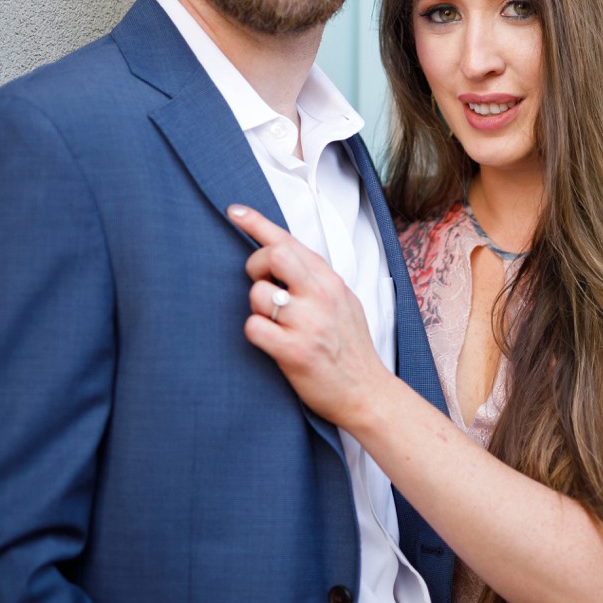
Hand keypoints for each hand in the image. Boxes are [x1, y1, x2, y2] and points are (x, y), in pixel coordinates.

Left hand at [229, 204, 387, 427]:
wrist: (367, 392)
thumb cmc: (350, 348)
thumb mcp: (343, 302)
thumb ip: (315, 279)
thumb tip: (282, 256)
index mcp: (330, 281)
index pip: (290, 242)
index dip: (257, 223)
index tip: (235, 211)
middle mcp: (321, 296)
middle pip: (272, 255)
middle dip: (255, 265)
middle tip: (261, 283)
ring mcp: (308, 323)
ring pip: (257, 294)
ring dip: (257, 308)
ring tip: (276, 323)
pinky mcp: (294, 351)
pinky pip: (254, 328)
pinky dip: (256, 333)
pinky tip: (272, 342)